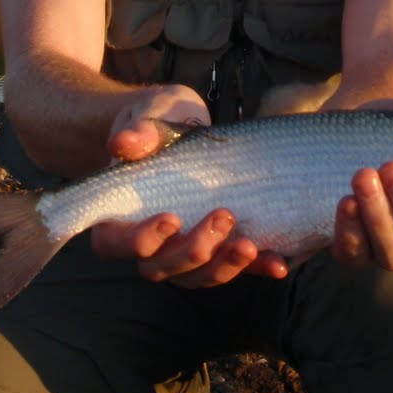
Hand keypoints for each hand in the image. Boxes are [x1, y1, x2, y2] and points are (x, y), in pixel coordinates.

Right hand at [90, 85, 288, 287]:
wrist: (190, 124)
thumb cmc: (161, 120)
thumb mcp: (152, 115)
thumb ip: (140, 131)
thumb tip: (123, 143)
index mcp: (120, 213)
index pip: (115, 243)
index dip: (140, 239)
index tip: (172, 217)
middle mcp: (150, 242)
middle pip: (160, 267)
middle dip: (193, 250)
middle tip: (223, 216)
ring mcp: (185, 251)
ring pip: (197, 277)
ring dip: (223, 266)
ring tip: (248, 245)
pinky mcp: (220, 249)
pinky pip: (235, 269)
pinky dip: (256, 268)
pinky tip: (277, 264)